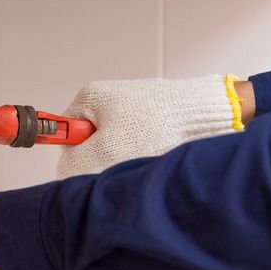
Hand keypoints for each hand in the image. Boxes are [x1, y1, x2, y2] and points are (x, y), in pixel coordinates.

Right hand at [57, 74, 243, 178]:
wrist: (205, 115)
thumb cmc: (157, 125)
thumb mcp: (106, 150)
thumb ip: (74, 163)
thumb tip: (65, 173)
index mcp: (89, 96)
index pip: (66, 133)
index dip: (77, 152)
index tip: (96, 158)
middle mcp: (106, 98)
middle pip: (90, 141)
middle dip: (104, 156)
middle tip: (123, 159)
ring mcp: (129, 107)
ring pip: (114, 144)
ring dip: (125, 156)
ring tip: (144, 154)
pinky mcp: (150, 117)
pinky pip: (135, 142)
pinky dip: (143, 151)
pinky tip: (156, 151)